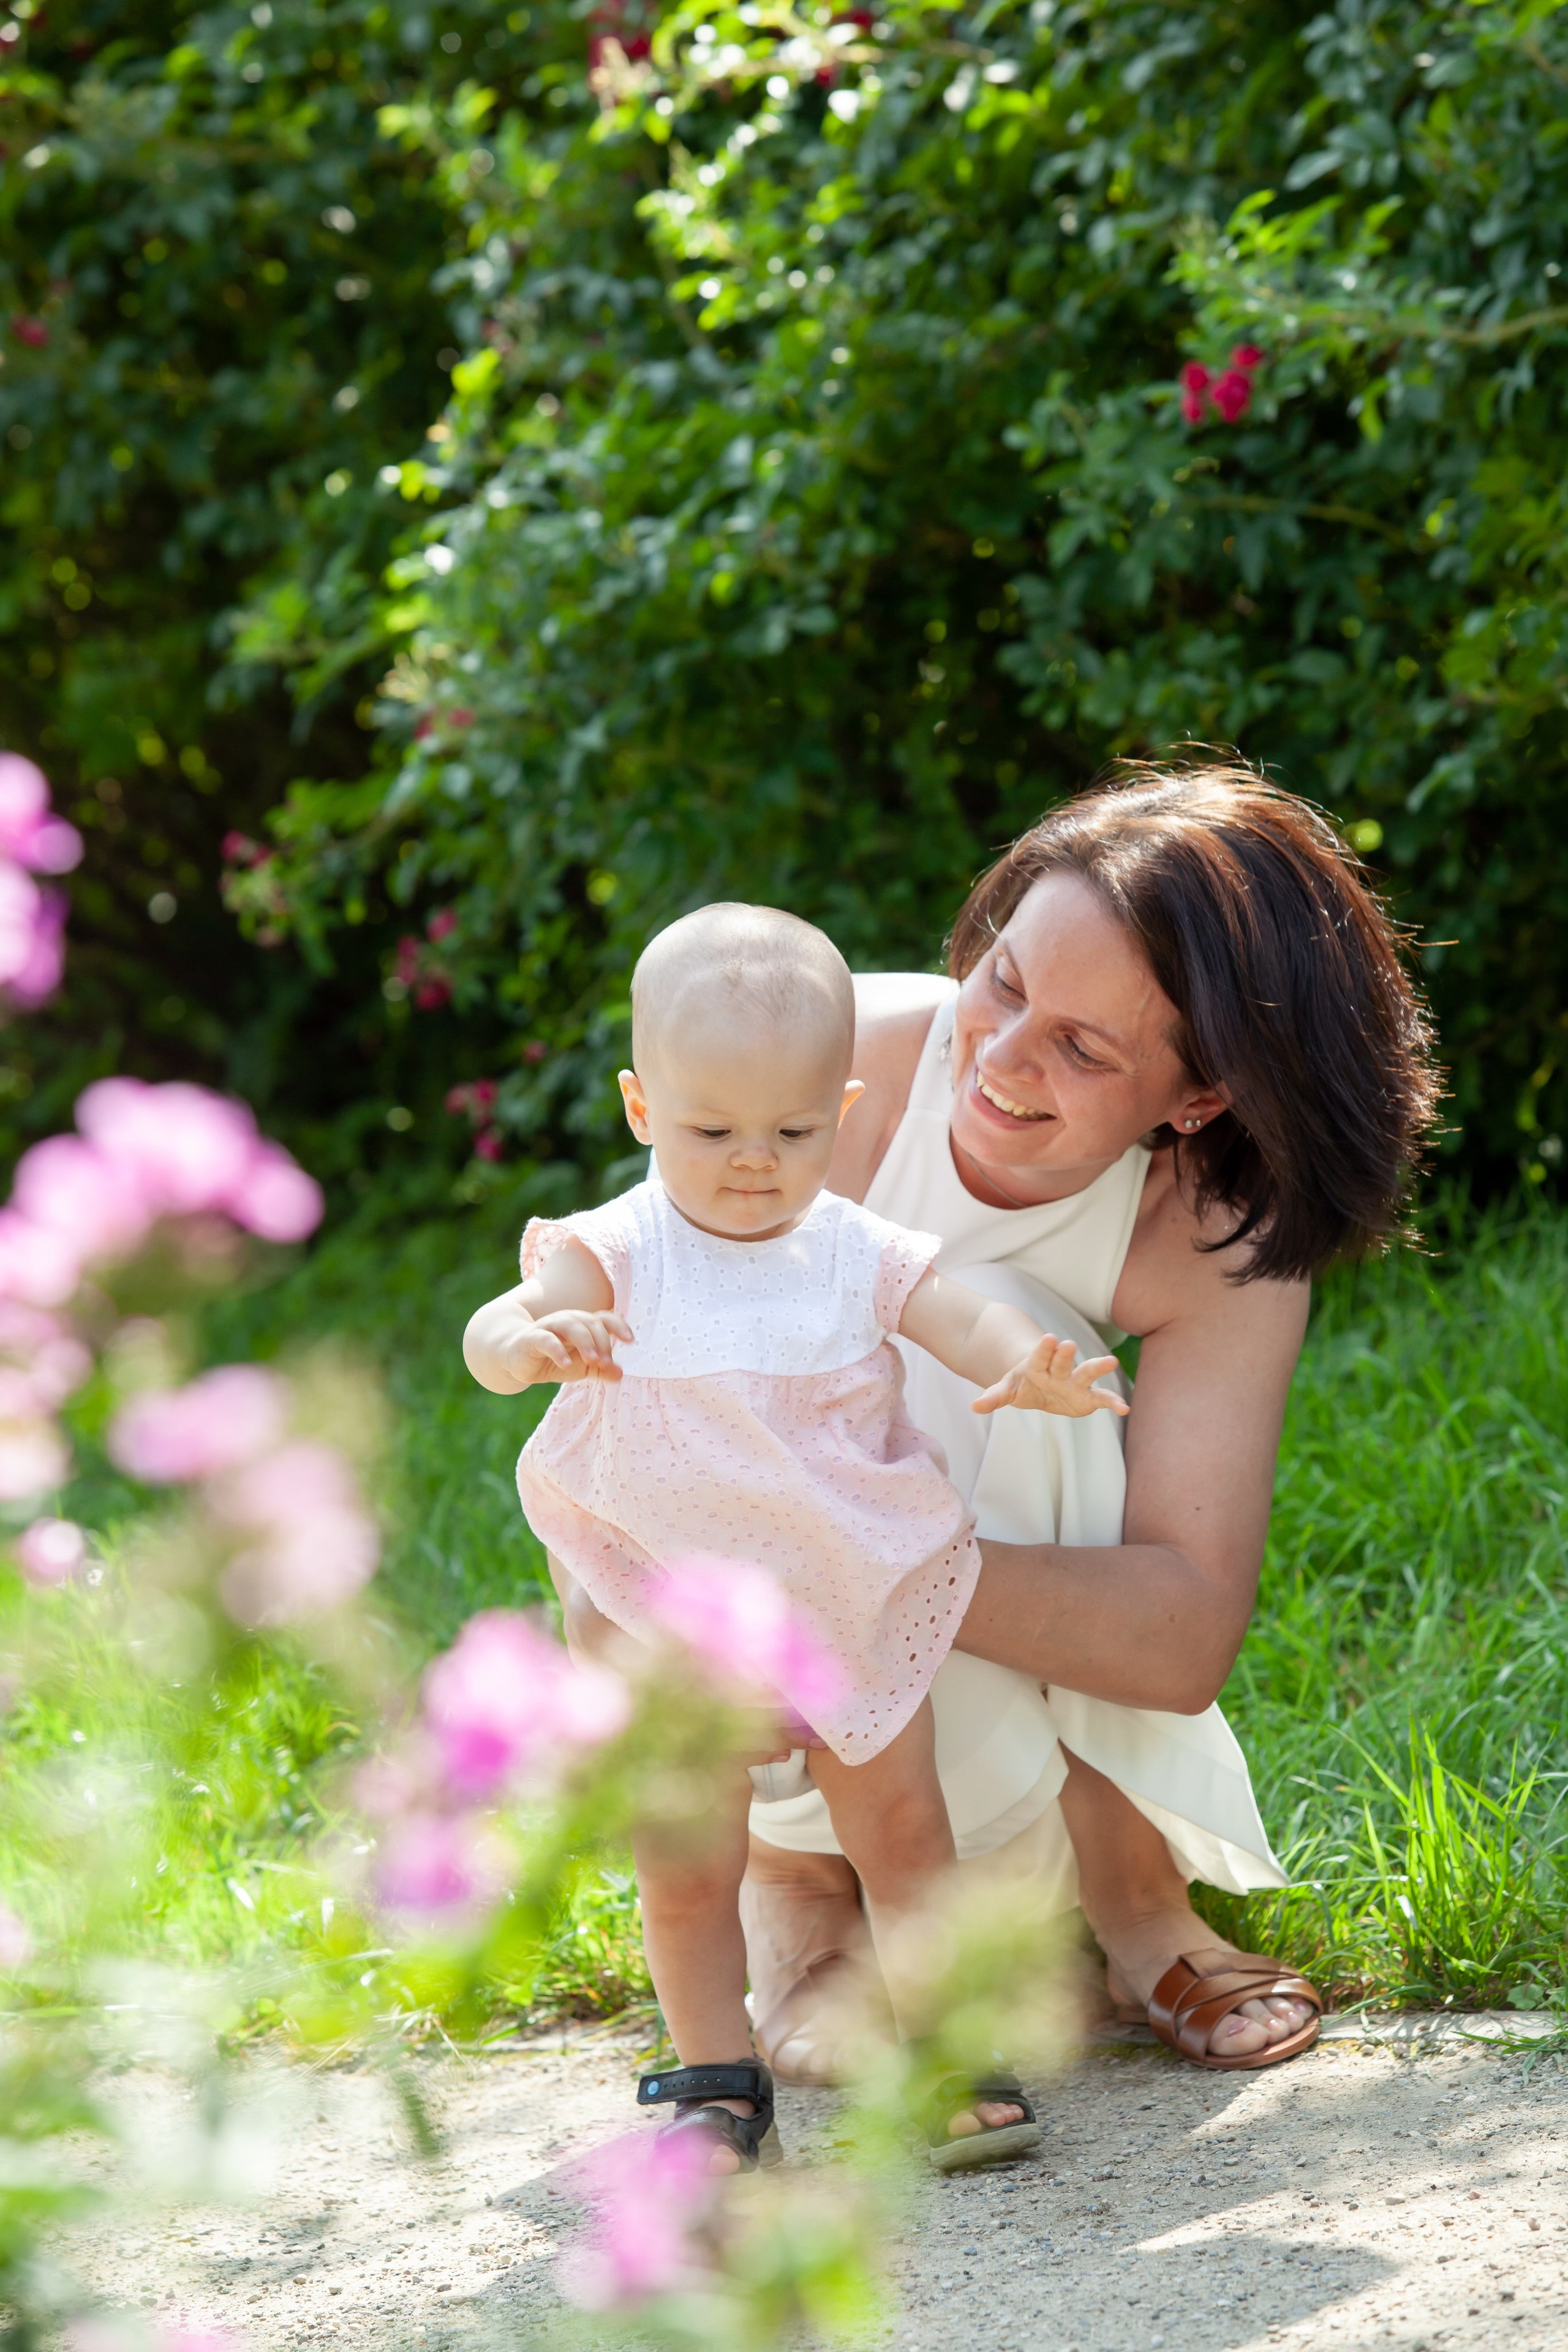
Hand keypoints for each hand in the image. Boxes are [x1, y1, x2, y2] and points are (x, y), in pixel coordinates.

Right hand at [505, 1309, 632, 1386]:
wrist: (515, 1360)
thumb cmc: (551, 1359)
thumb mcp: (579, 1367)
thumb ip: (599, 1369)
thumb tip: (620, 1373)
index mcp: (582, 1325)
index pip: (604, 1319)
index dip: (618, 1326)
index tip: (630, 1340)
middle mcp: (567, 1321)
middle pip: (590, 1321)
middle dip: (602, 1341)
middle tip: (606, 1362)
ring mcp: (548, 1327)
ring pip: (570, 1325)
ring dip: (585, 1341)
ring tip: (593, 1360)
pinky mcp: (531, 1338)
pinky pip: (546, 1340)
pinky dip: (557, 1350)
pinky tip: (565, 1364)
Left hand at [971, 1332, 1130, 1419]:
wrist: (1041, 1383)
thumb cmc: (1023, 1382)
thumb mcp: (1006, 1389)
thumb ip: (994, 1397)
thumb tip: (974, 1407)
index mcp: (1038, 1365)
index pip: (1040, 1355)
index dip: (1044, 1349)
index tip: (1050, 1338)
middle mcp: (1059, 1370)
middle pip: (1062, 1361)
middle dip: (1065, 1354)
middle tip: (1068, 1344)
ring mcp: (1074, 1382)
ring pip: (1086, 1373)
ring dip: (1097, 1368)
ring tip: (1111, 1362)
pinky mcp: (1087, 1397)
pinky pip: (1101, 1399)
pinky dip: (1113, 1402)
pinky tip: (1125, 1408)